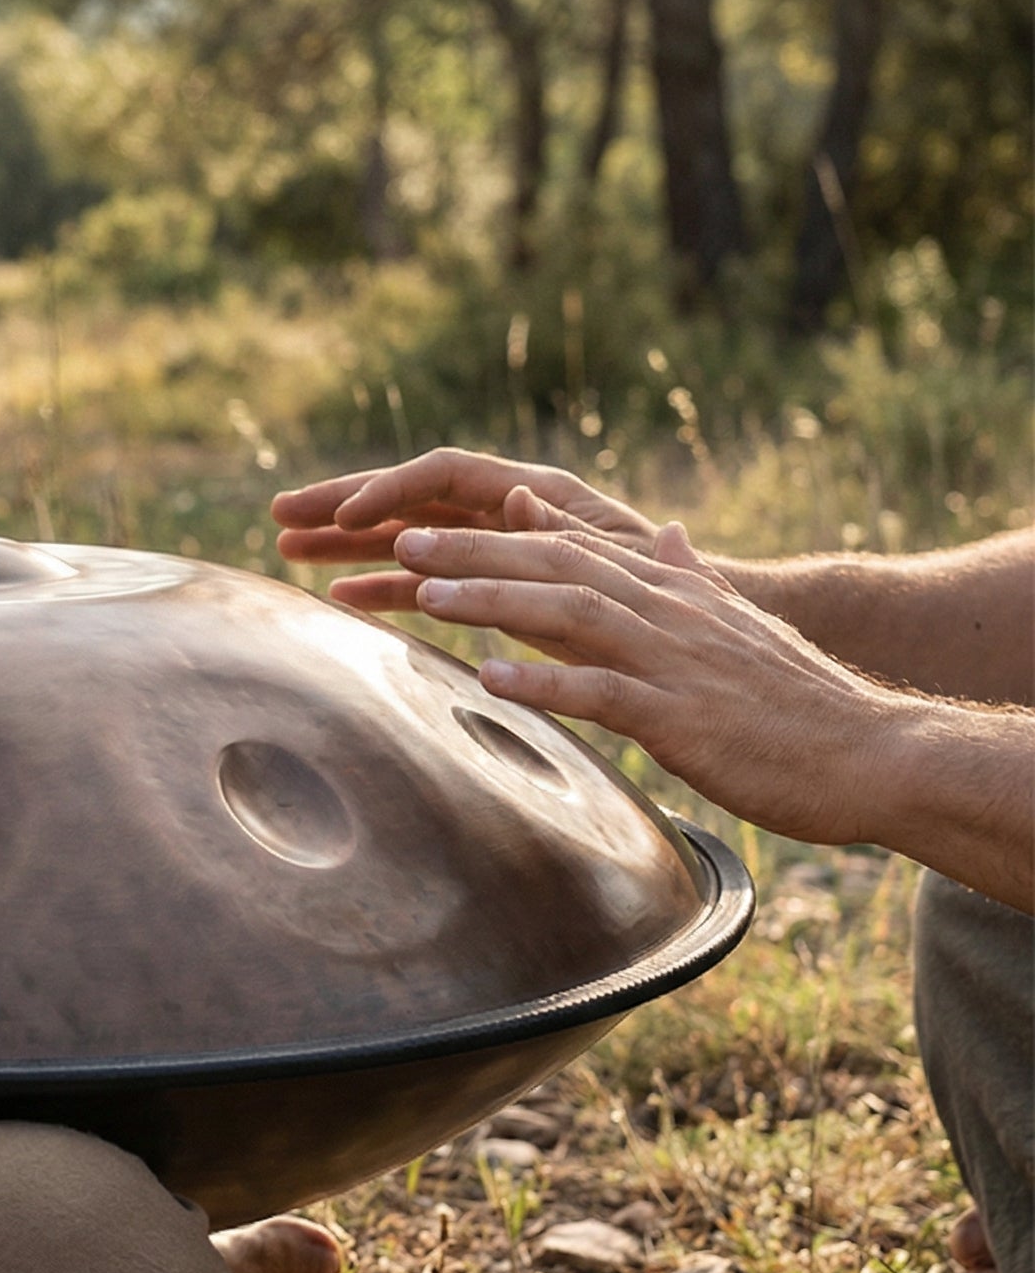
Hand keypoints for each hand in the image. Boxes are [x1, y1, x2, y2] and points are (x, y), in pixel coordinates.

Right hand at [272, 448, 662, 613]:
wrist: (707, 643)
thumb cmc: (678, 596)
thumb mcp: (622, 564)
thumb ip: (568, 534)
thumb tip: (514, 501)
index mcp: (539, 494)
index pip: (444, 475)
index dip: (389, 490)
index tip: (344, 516)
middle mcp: (508, 511)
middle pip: (410, 496)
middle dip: (343, 503)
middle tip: (279, 511)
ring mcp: (494, 549)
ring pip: (407, 535)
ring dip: (346, 541)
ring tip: (284, 547)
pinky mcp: (493, 588)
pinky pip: (427, 581)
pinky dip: (384, 586)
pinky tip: (341, 596)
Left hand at [392, 507, 901, 846]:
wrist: (872, 753)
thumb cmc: (796, 702)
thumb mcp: (736, 624)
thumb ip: (688, 578)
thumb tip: (664, 533)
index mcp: (675, 592)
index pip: (573, 549)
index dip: (499, 534)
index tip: (433, 520)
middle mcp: (670, 613)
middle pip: (555, 568)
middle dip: (474, 553)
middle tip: (401, 542)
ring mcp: (675, 662)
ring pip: (569, 615)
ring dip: (492, 601)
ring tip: (422, 593)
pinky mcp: (681, 717)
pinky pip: (600, 694)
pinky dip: (543, 683)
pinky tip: (488, 678)